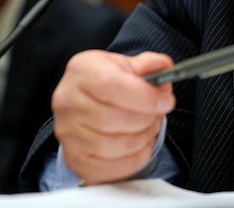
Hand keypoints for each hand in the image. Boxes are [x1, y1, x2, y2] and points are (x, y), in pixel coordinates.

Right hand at [51, 50, 175, 184]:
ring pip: (115, 145)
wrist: (90, 100)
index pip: (110, 86)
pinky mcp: (75, 159)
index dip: (144, 97)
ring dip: (142, 138)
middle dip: (146, 119)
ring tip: (148, 127)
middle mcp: (68, 101)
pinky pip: (111, 168)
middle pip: (114, 118)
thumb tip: (163, 67)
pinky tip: (139, 144)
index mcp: (82, 71)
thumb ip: (149, 64)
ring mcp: (68, 133)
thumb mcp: (129, 65)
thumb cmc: (110, 81)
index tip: (165, 102)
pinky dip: (134, 158)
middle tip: (157, 114)